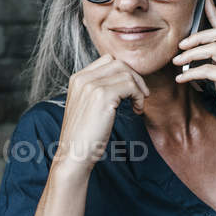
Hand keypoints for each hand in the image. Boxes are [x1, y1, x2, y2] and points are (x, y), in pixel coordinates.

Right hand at [57, 53, 149, 171]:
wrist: (74, 154)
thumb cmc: (84, 135)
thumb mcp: (88, 106)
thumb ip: (99, 90)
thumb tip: (123, 80)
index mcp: (77, 79)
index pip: (107, 60)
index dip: (124, 72)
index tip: (131, 90)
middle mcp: (82, 78)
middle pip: (118, 63)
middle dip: (135, 77)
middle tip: (141, 96)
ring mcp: (91, 86)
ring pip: (126, 73)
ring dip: (138, 88)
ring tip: (138, 105)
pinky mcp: (102, 96)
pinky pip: (130, 85)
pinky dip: (138, 97)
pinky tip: (137, 110)